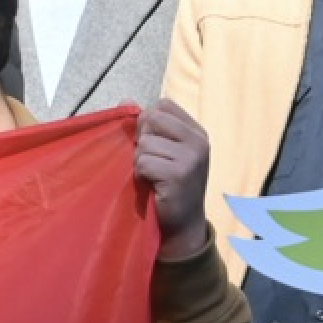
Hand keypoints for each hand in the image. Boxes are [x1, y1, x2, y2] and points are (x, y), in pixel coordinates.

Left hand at [133, 99, 212, 262]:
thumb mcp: (163, 151)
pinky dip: (141, 174)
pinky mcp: (179, 174)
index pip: (163, 106)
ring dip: (140, 161)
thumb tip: (124, 100)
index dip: (148, 122)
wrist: (181, 223)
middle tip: (151, 162)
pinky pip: (143, 162)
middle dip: (142, 141)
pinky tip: (153, 184)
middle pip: (152, 120)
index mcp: (196, 131)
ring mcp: (191, 157)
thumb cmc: (167, 184)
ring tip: (153, 175)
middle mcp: (198, 141)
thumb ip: (146, 126)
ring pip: (145, 144)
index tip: (152, 144)